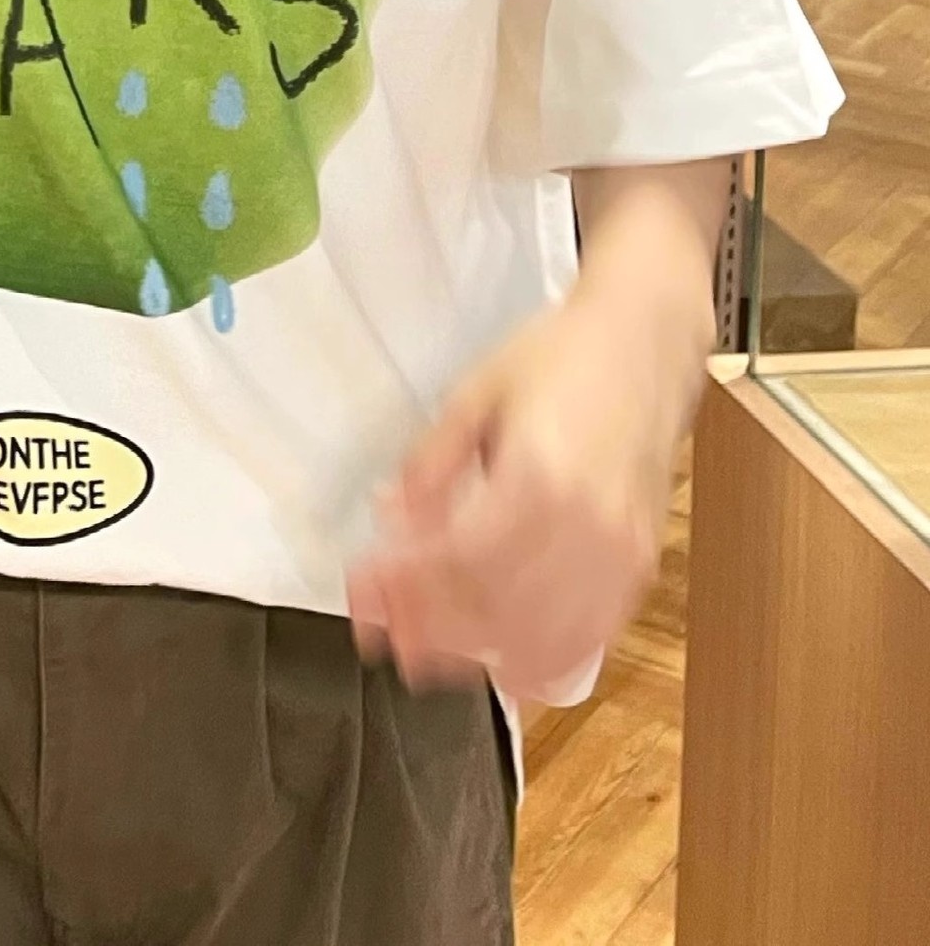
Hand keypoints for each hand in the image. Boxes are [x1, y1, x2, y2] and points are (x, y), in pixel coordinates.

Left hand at [347, 265, 709, 700]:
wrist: (644, 339)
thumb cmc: (561, 357)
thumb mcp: (475, 394)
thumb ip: (430, 465)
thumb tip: (389, 521)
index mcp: (538, 477)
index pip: (456, 561)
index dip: (403, 587)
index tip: (361, 591)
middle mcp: (585, 527)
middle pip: (492, 608)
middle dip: (426, 627)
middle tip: (379, 628)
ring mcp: (620, 554)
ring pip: (539, 638)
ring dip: (475, 654)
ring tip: (425, 650)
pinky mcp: (641, 565)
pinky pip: (590, 638)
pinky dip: (542, 662)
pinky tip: (503, 665)